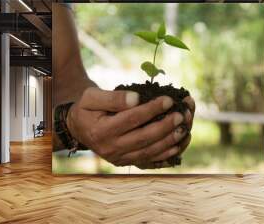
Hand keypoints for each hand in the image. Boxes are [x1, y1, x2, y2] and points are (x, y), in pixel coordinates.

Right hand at [66, 87, 188, 166]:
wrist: (79, 129)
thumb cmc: (87, 109)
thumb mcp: (91, 97)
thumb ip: (113, 98)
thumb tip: (136, 99)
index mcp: (101, 131)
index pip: (131, 119)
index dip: (151, 109)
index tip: (168, 100)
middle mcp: (111, 148)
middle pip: (144, 138)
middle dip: (165, 126)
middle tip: (181, 115)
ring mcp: (119, 158)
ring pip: (149, 152)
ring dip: (169, 141)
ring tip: (184, 128)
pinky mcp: (126, 162)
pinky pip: (149, 161)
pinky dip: (166, 155)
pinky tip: (179, 145)